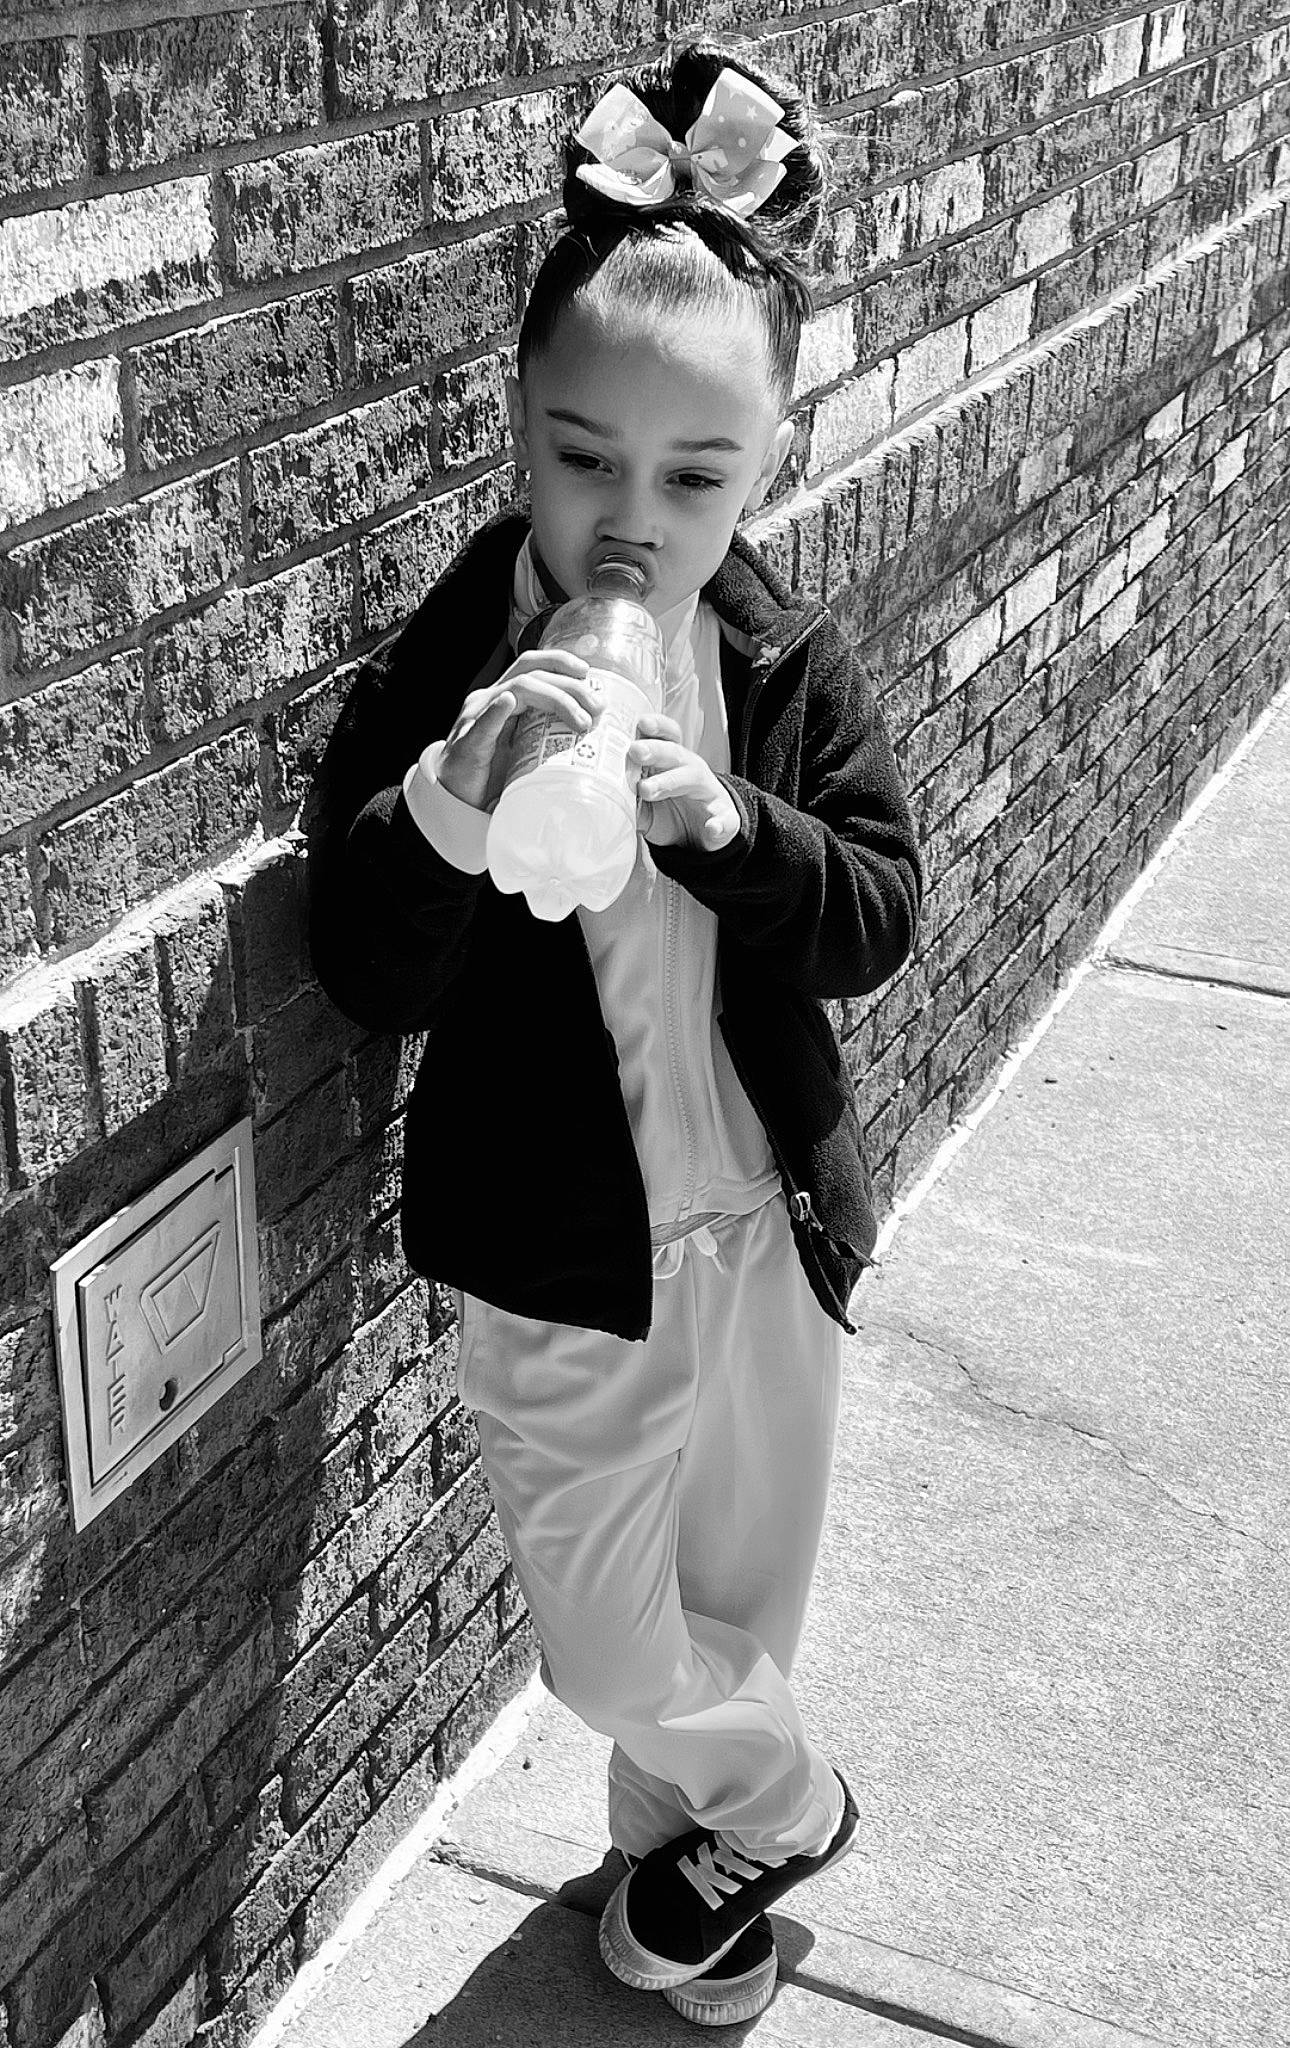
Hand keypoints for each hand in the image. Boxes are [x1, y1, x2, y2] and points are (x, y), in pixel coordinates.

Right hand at [435, 650, 601, 810]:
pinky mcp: (468, 744)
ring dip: (555, 700)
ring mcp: (476, 719)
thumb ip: (547, 732)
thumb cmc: (493, 776)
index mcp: (503, 698)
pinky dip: (495, 713)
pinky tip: (508, 704)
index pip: (532, 665)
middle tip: (597, 708)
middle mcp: (489, 700)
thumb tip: (591, 730)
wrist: (458, 801)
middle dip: (570, 686)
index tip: (588, 673)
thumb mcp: (526, 747)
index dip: (559, 662)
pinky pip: (481, 724)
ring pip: (517, 690)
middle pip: (532, 674)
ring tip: (581, 720)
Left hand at [630, 714, 740, 852]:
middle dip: (655, 750)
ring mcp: (708, 792)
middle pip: (674, 752)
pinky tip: (711, 828)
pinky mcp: (725, 819)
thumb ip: (626, 799)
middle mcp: (691, 769)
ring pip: (692, 778)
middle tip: (635, 751)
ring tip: (646, 790)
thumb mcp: (644, 806)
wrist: (701, 837)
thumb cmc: (668, 811)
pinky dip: (718, 825)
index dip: (655, 726)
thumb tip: (597, 798)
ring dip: (670, 781)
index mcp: (671, 761)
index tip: (639, 723)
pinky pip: (724, 820)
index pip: (666, 736)